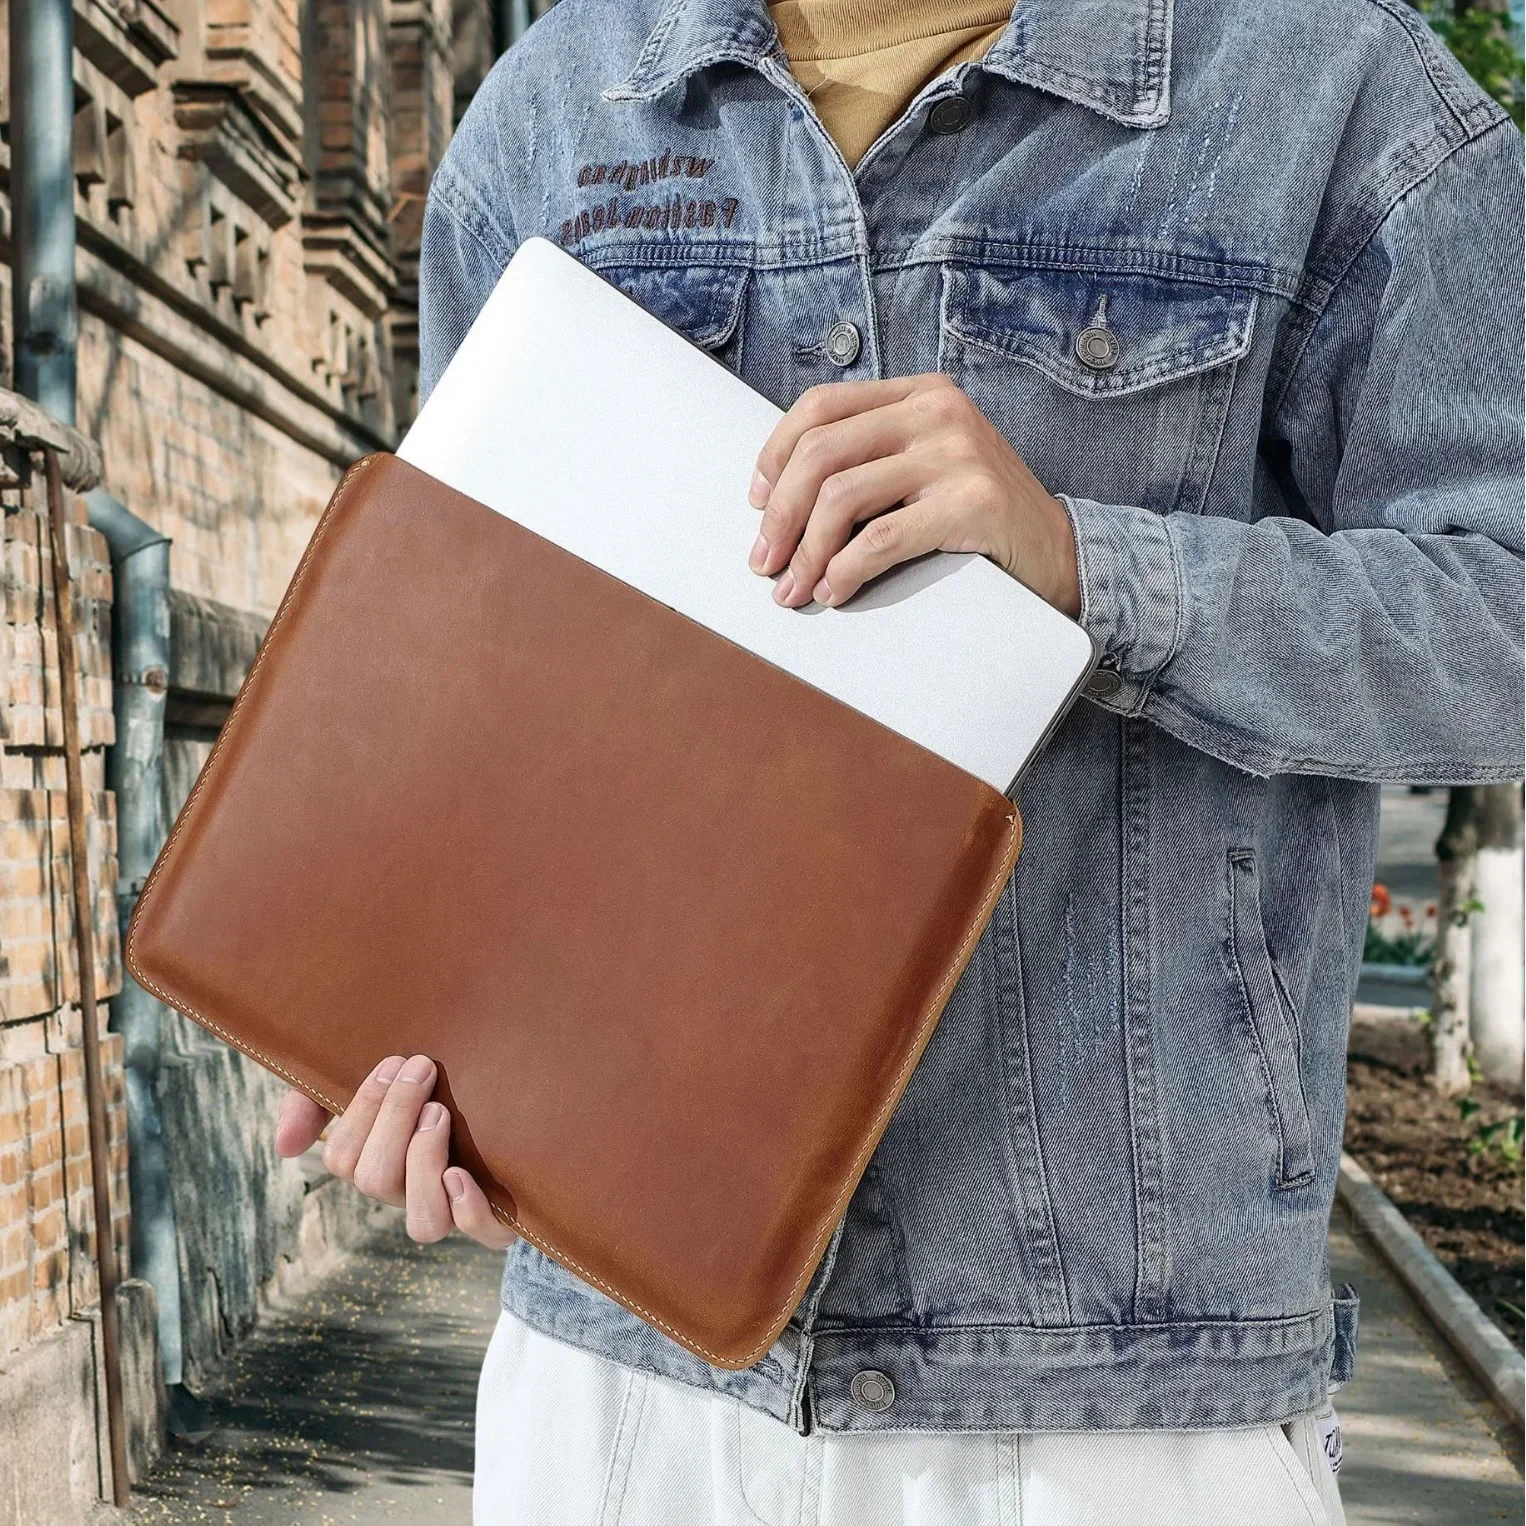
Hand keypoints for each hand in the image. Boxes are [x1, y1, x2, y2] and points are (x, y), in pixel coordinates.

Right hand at [274, 1055, 515, 1248]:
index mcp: (376, 1161)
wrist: (507, 1083)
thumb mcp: (370, 1079)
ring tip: (440, 1113)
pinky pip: (480, 1235)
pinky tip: (462, 1173)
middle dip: (394, 1119)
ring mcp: (450, 1207)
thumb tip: (286, 1147)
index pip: (343, 1158)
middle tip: (422, 1068)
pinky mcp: (496, 1217)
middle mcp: (408, 1190)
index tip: (394, 1060)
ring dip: (423, 1163)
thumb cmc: (428, 1082)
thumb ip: (314, 1101)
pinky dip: (469, 1210)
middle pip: (376, 1181)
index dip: (364, 1109)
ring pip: (422, 1223)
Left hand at [747, 374, 1079, 615]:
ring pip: (843, 496)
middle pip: (821, 453)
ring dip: (807, 552)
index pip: (820, 406)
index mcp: (919, 393)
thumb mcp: (927, 465)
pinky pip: (883, 538)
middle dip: (780, 515)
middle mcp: (937, 411)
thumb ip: (872, 458)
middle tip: (765, 562)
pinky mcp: (972, 503)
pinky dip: (847, 570)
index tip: (757, 502)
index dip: (775, 454)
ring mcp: (957, 453)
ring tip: (796, 588)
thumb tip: (781, 497)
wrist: (1062, 552)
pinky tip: (836, 590)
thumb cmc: (981, 517)